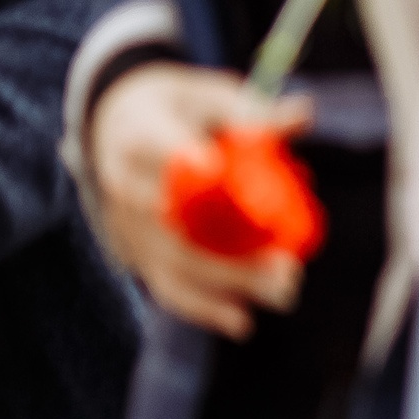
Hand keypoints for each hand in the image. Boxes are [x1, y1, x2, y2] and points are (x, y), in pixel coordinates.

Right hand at [87, 63, 309, 338]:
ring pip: (173, 261)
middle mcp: (124, 183)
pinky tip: (242, 323)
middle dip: (231, 250)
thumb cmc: (179, 108)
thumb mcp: (208, 96)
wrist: (116, 125)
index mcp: (139, 135)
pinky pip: (165, 285)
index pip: (156, 149)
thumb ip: (250, 109)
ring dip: (230, 284)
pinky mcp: (134, 252)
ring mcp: (127, 223)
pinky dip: (203, 307)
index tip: (217, 171)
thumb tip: (303, 113)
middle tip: (289, 266)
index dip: (185, 163)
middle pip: (173, 223)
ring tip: (285, 293)